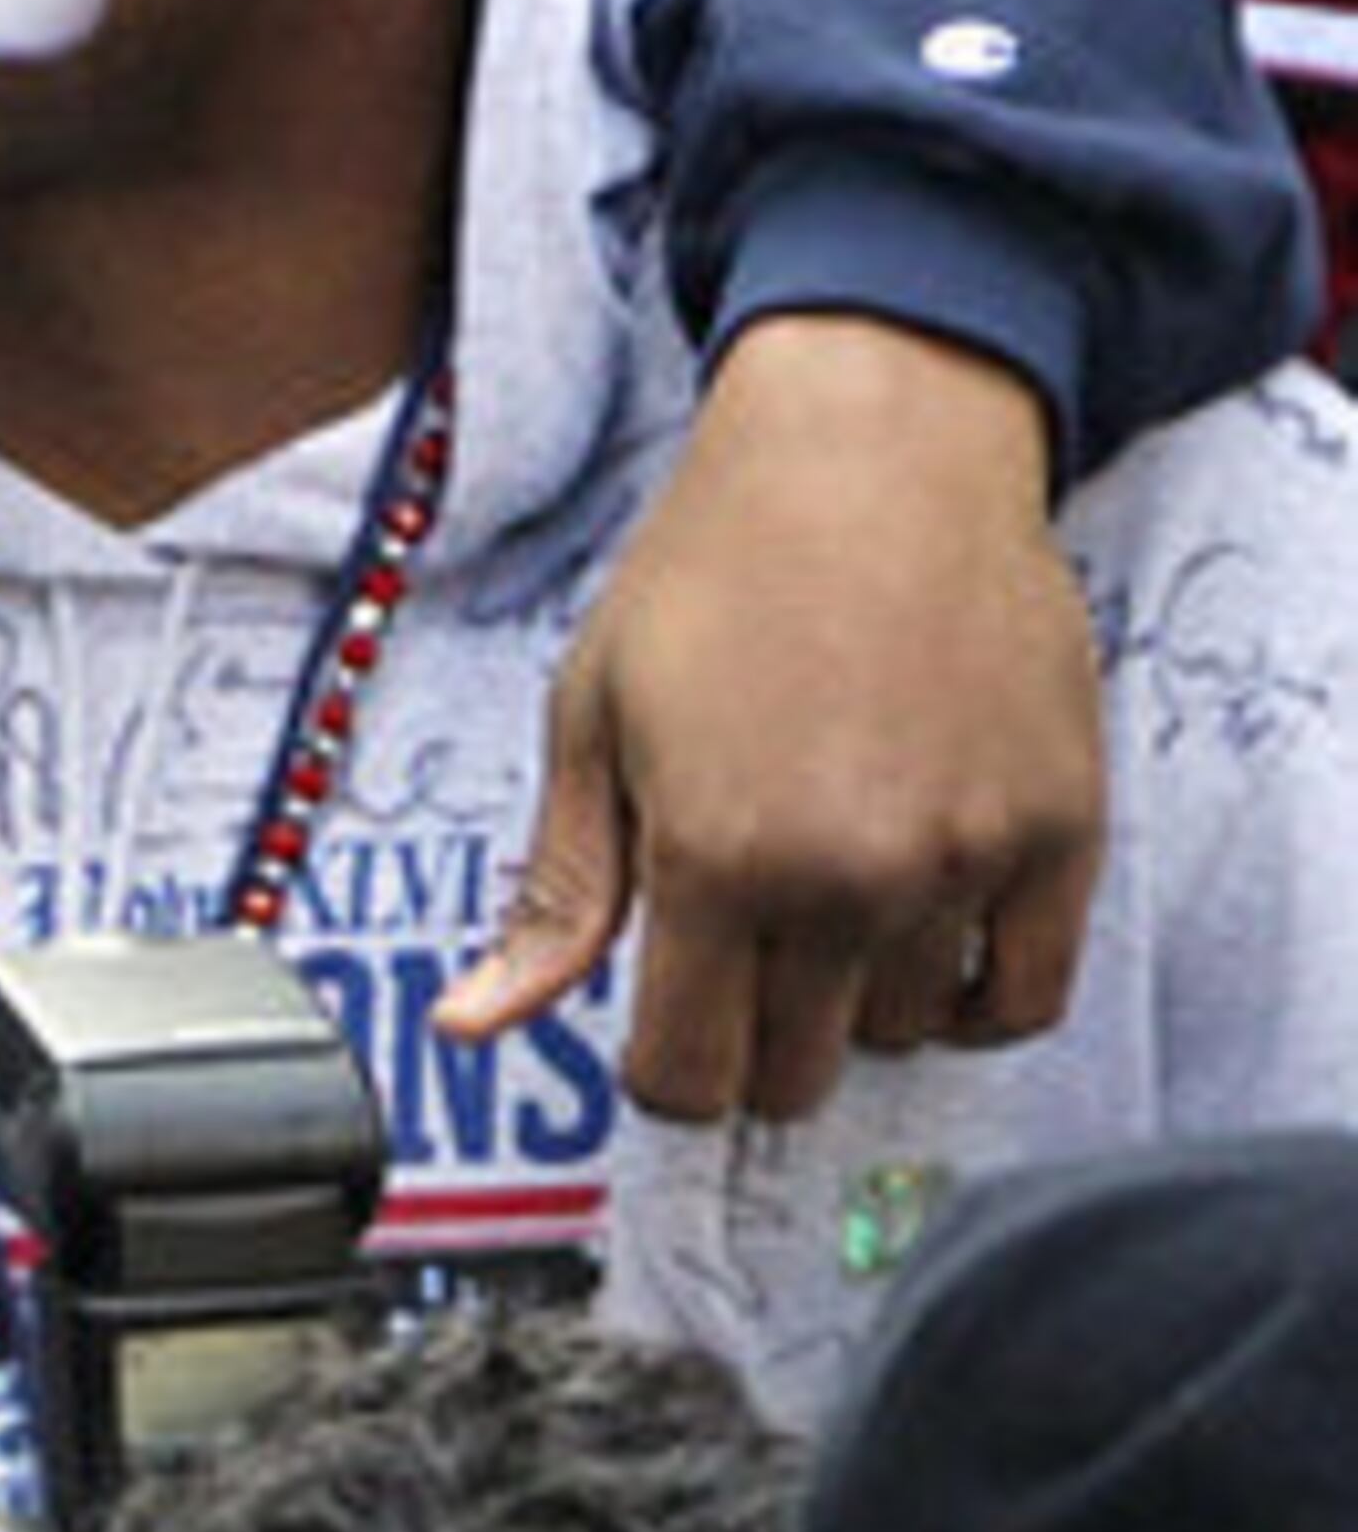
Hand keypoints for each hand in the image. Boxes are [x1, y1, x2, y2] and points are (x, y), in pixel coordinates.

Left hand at [438, 316, 1103, 1119]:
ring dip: (859, 996)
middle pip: (793, 1074)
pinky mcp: (1060, 831)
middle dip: (751, 1036)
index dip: (662, 1070)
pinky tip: (926, 930)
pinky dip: (974, 996)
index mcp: (713, 858)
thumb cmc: (713, 572)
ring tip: (832, 881)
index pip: (686, 1078)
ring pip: (903, 1036)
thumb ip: (555, 895)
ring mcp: (964, 860)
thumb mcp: (593, 719)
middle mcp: (846, 877)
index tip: (665, 1019)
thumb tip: (471, 1029)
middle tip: (745, 937)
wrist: (875, 452)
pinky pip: (1025, 999)